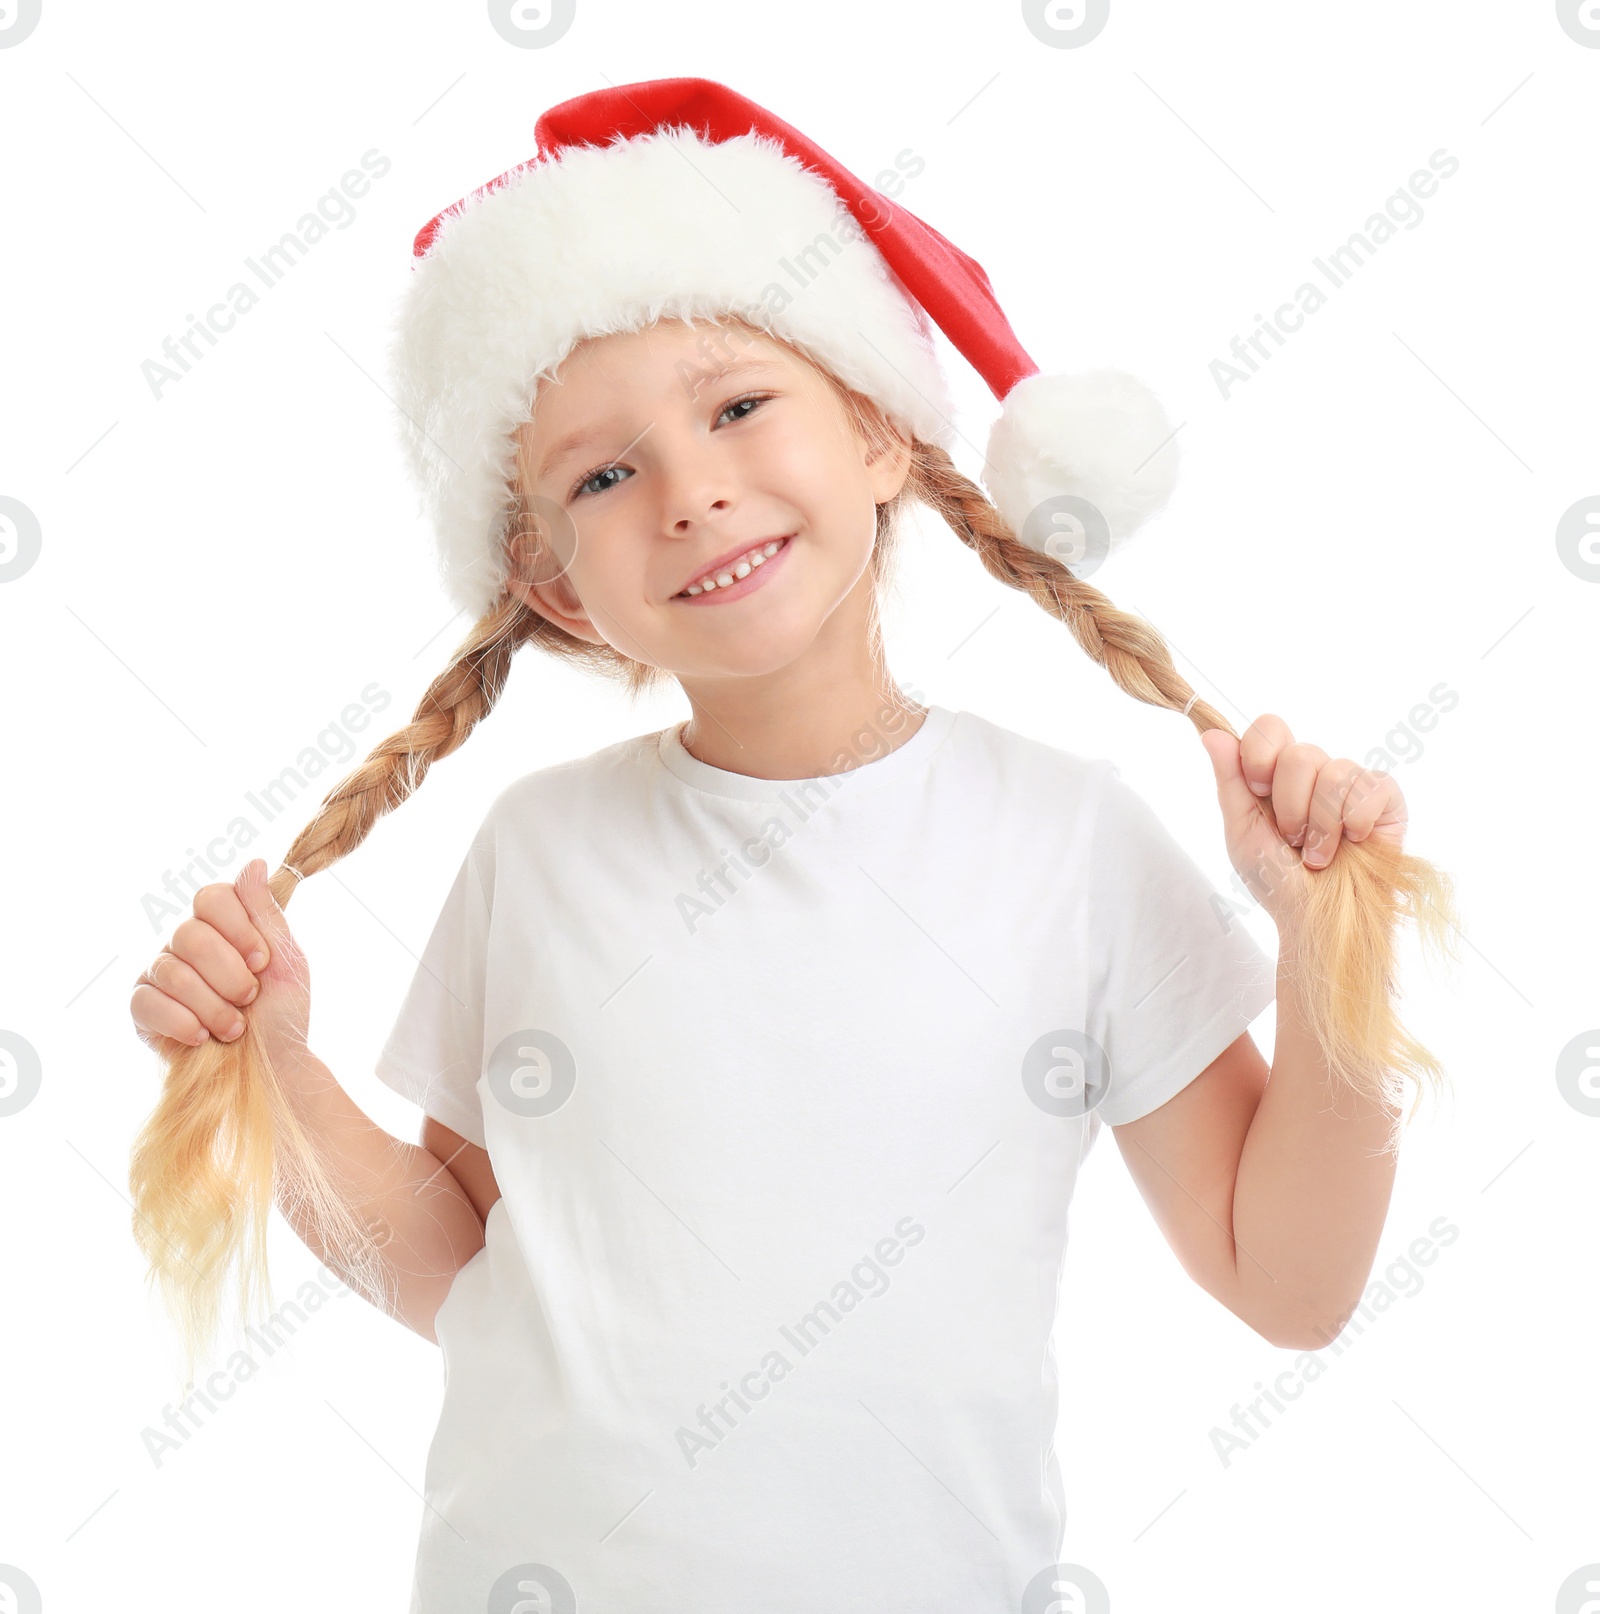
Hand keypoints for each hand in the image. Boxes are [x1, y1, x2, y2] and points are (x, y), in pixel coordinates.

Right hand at [130, 858, 311, 1066]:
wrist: (271, 1064)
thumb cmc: (282, 1011)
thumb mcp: (287, 960)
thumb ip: (266, 913)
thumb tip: (256, 863)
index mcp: (222, 924)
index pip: (212, 897)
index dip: (239, 930)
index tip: (262, 961)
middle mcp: (185, 941)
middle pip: (191, 934)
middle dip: (230, 975)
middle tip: (251, 998)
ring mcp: (160, 972)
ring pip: (173, 971)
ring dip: (214, 1007)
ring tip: (236, 1027)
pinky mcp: (142, 1007)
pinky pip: (147, 1002)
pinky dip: (183, 1023)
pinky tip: (202, 1036)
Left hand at [1199, 713, 1407, 926]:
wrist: (1317, 920)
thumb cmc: (1277, 881)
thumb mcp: (1242, 832)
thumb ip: (1230, 781)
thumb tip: (1211, 732)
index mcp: (1277, 774)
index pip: (1270, 727)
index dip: (1260, 753)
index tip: (1258, 788)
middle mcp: (1315, 771)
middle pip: (1300, 753)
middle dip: (1290, 806)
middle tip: (1293, 839)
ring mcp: (1351, 783)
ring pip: (1335, 771)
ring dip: (1321, 825)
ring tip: (1319, 854)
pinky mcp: (1386, 798)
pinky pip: (1371, 786)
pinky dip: (1355, 823)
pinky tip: (1354, 843)